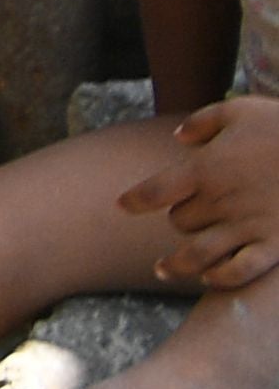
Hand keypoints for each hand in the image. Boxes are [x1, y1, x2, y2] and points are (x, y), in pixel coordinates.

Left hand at [136, 98, 278, 291]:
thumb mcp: (244, 110)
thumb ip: (206, 121)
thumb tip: (179, 139)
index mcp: (207, 168)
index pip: (155, 191)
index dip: (136, 200)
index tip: (124, 205)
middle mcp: (221, 201)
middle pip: (180, 222)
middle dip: (180, 220)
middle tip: (189, 217)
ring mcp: (248, 226)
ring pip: (197, 254)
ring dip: (178, 263)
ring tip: (164, 270)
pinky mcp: (275, 245)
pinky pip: (238, 271)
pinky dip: (220, 277)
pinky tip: (210, 278)